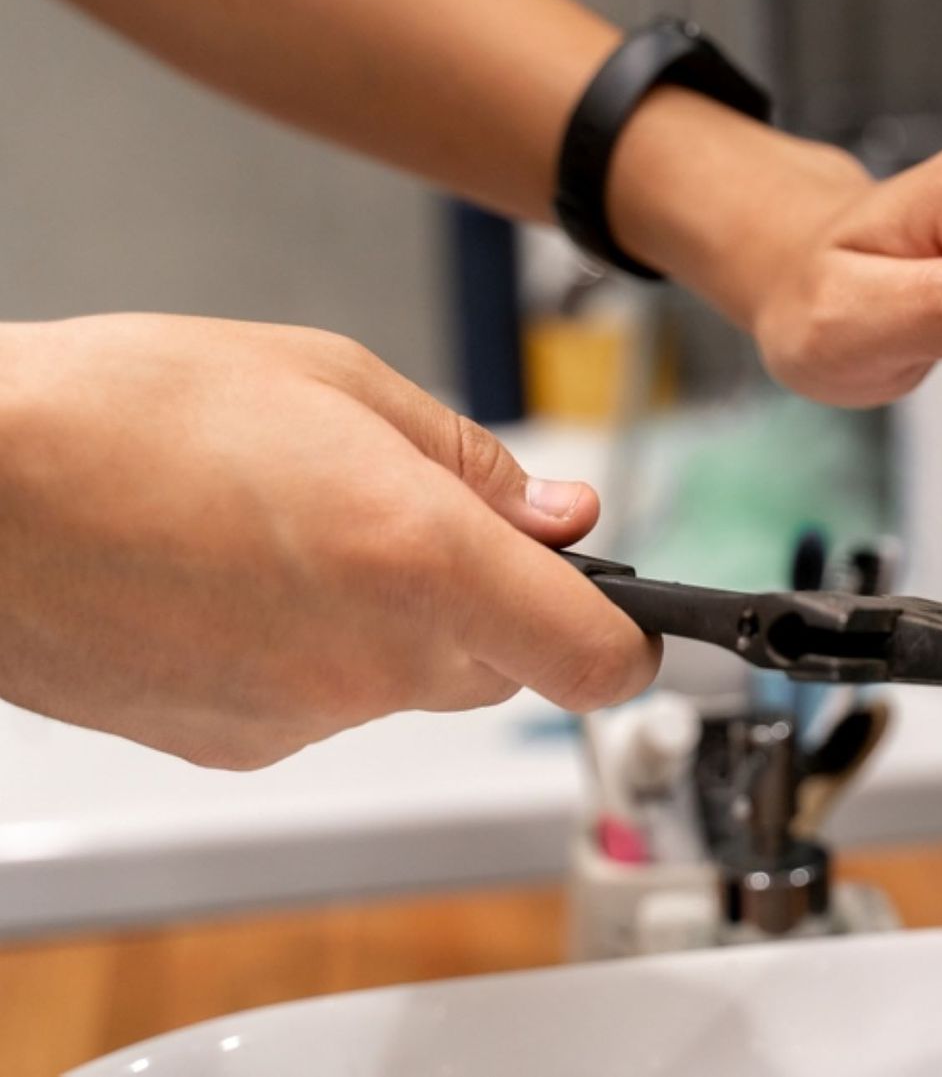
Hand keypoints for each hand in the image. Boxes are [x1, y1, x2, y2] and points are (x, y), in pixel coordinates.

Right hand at [0, 315, 657, 768]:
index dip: (626, 635)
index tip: (624, 606)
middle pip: (506, 665)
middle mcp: (371, 663)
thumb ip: (473, 463)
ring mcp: (299, 718)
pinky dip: (314, 651)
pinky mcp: (233, 746)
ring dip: (397, 619)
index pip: (597, 660)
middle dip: (497, 601)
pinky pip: (324, 702)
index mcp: (421, 562)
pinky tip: (241, 580)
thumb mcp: (339, 383)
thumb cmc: (127, 409)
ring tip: (298, 529)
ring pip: (412, 681)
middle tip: (424, 517)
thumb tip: (558, 516)